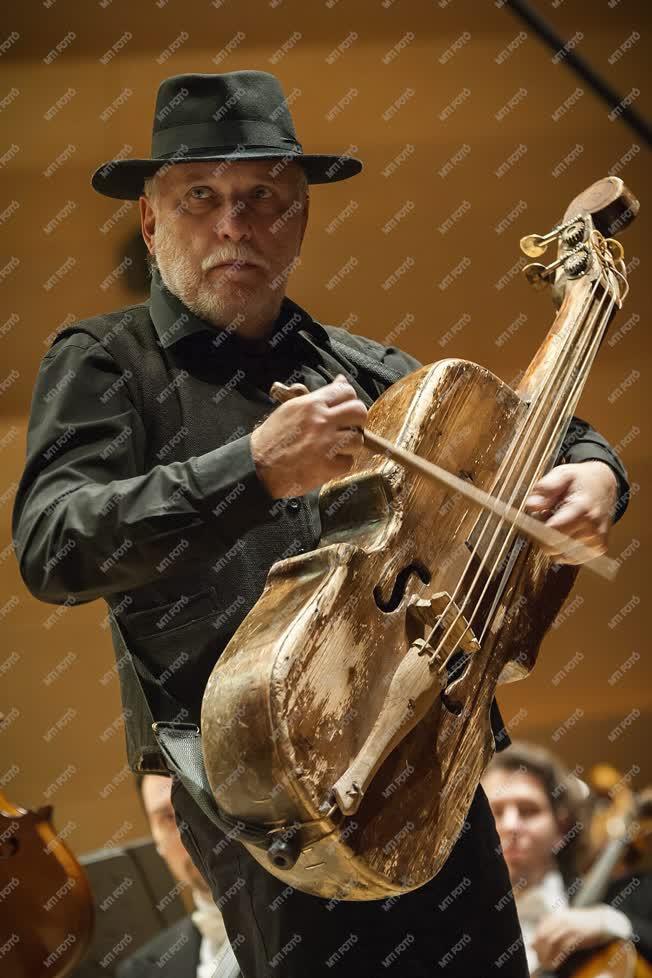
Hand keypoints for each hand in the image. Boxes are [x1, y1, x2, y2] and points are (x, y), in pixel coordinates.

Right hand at [251, 375, 366, 497]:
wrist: (258, 467)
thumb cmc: (272, 438)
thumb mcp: (292, 409)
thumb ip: (319, 397)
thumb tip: (342, 381)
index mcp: (311, 404)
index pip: (346, 392)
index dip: (350, 400)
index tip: (345, 409)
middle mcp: (321, 421)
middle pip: (359, 412)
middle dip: (357, 420)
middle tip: (347, 428)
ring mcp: (326, 445)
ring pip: (358, 439)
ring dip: (349, 445)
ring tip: (335, 448)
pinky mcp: (328, 467)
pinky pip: (348, 462)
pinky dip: (340, 464)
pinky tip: (327, 462)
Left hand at [524, 461, 617, 563]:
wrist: (605, 485)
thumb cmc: (581, 480)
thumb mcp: (562, 473)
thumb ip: (545, 488)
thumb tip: (532, 505)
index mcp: (582, 510)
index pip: (552, 532)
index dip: (538, 526)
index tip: (538, 515)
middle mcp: (592, 529)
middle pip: (553, 546)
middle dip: (542, 535)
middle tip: (548, 517)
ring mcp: (596, 542)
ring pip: (559, 555)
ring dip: (553, 542)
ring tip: (559, 523)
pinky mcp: (598, 549)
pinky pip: (569, 558)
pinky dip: (563, 548)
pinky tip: (566, 532)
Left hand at [532, 907, 624, 969]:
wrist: (601, 920)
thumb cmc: (583, 925)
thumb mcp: (565, 924)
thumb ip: (550, 930)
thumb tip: (533, 943)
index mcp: (556, 917)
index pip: (540, 931)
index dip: (536, 944)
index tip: (536, 954)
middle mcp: (560, 920)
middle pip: (543, 937)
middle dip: (540, 951)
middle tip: (541, 962)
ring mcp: (569, 927)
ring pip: (551, 942)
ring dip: (546, 956)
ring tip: (547, 965)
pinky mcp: (577, 935)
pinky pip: (563, 948)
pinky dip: (557, 958)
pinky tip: (555, 965)